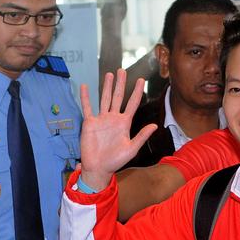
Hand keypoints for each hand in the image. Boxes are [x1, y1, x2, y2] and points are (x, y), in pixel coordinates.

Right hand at [77, 70, 156, 190]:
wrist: (99, 168)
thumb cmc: (116, 161)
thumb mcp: (132, 149)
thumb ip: (142, 136)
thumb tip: (155, 125)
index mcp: (124, 123)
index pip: (132, 104)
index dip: (136, 92)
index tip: (141, 80)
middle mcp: (113, 118)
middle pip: (118, 97)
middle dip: (120, 84)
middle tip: (122, 70)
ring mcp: (101, 119)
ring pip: (104, 99)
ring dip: (106, 87)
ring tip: (109, 74)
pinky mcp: (89, 123)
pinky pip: (87, 107)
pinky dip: (85, 97)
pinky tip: (85, 86)